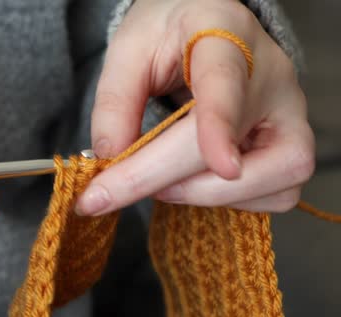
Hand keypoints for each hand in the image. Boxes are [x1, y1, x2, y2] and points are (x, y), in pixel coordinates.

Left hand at [76, 0, 313, 215]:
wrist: (201, 29)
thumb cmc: (166, 37)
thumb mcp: (128, 50)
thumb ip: (114, 100)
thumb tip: (110, 156)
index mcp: (224, 35)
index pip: (226, 80)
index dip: (222, 125)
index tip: (222, 166)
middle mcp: (271, 75)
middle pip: (240, 144)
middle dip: (170, 179)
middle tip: (112, 190)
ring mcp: (288, 113)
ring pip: (278, 175)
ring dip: (208, 195)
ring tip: (162, 180)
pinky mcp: (292, 145)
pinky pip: (278, 194)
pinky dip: (233, 202)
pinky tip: (195, 182)